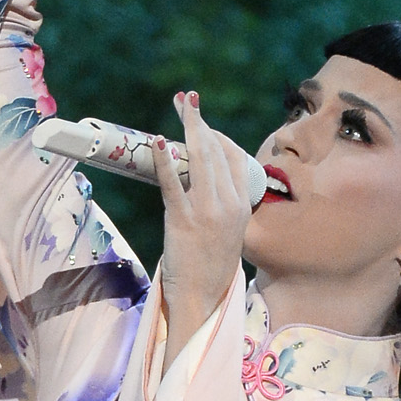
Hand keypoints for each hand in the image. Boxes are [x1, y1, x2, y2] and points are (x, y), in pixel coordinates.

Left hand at [157, 92, 261, 374]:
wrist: (202, 300)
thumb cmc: (210, 267)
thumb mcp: (227, 231)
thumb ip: (220, 205)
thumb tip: (202, 180)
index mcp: (241, 205)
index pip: (233, 157)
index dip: (216, 134)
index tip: (200, 121)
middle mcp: (228, 205)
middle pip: (215, 151)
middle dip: (199, 121)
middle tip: (185, 100)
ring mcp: (206, 212)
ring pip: (199, 160)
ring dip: (187, 128)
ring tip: (179, 106)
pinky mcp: (183, 221)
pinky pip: (173, 184)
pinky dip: (165, 161)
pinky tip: (158, 142)